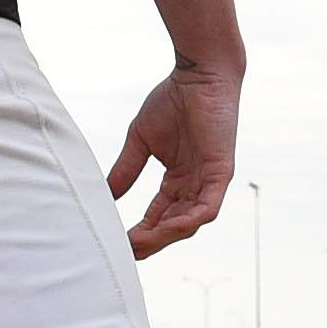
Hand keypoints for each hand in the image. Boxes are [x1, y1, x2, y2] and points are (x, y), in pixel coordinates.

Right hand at [106, 61, 238, 259]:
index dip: (139, 232)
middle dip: (148, 242)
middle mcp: (195, 186)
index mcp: (179, 180)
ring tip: (137, 246)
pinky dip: (187, 222)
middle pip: (172, 227)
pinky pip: (206, 208)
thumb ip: (126, 169)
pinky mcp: (221, 173)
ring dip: (163, 238)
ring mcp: (209, 182)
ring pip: (188, 224)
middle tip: (124, 253)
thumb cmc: (174, 100)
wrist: (198, 73)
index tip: (116, 243)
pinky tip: (165, 229)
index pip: (158, 216)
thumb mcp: (140, 141)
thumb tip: (105, 196)